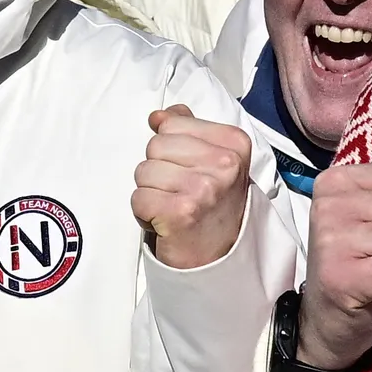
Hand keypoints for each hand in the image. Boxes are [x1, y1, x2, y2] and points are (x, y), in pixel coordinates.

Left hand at [130, 104, 254, 271]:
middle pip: (154, 146)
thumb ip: (187, 129)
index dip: (171, 149)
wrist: (221, 255)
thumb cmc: (212, 205)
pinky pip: (138, 198)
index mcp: (234, 143)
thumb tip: (158, 116)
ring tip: (174, 206)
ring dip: (151, 193)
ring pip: (143, 172)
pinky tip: (166, 221)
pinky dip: (145, 214)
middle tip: (181, 192)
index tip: (191, 170)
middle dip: (158, 171)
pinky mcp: (181, 212)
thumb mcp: (212, 159)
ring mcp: (203, 188)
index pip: (172, 123)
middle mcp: (223, 164)